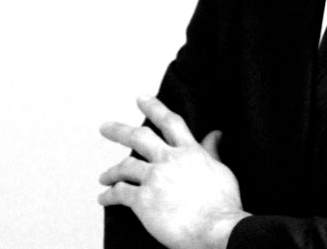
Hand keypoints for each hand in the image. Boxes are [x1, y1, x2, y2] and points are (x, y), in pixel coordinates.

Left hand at [98, 95, 248, 248]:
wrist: (217, 228)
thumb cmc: (223, 202)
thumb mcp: (221, 169)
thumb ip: (212, 151)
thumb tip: (215, 134)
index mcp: (190, 150)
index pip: (170, 122)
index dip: (154, 107)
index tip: (142, 98)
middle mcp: (170, 159)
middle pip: (140, 138)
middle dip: (119, 131)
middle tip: (105, 127)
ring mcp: (155, 178)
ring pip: (126, 166)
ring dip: (111, 171)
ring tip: (104, 175)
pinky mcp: (143, 200)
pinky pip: (119, 193)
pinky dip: (108, 195)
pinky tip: (103, 197)